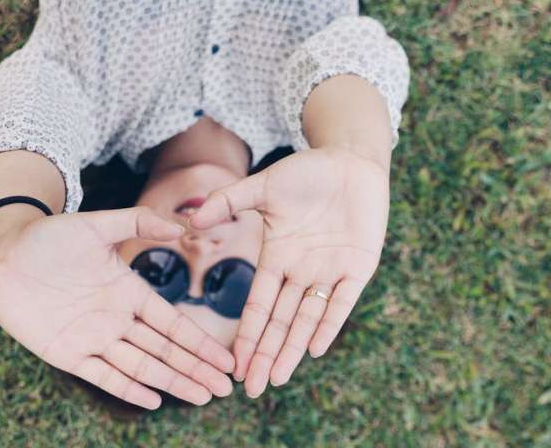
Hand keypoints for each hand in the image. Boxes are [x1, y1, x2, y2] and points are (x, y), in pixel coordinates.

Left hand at [0, 206, 234, 408]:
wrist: (2, 254)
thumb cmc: (48, 237)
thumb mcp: (97, 225)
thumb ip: (139, 221)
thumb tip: (182, 225)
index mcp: (130, 292)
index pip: (173, 323)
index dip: (200, 342)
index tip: (226, 357)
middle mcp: (118, 319)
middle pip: (165, 351)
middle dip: (196, 369)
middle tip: (225, 388)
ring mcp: (94, 339)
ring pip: (142, 366)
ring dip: (173, 381)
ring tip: (202, 396)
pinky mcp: (66, 353)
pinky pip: (102, 376)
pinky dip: (128, 388)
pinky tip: (153, 399)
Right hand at [189, 147, 389, 396]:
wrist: (349, 161)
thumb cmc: (306, 172)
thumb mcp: (263, 186)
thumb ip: (229, 201)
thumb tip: (192, 219)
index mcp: (276, 257)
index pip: (258, 306)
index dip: (247, 334)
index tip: (234, 363)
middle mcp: (300, 271)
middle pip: (280, 322)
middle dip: (266, 354)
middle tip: (252, 390)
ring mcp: (329, 271)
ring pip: (308, 318)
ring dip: (292, 348)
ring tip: (277, 378)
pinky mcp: (358, 266)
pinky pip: (342, 301)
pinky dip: (329, 323)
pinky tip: (314, 348)